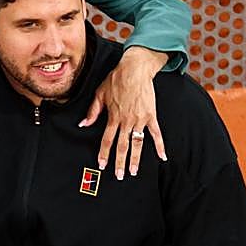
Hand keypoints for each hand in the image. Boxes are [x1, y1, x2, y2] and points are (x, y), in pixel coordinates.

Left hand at [80, 46, 168, 179]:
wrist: (135, 69)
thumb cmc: (116, 80)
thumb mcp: (100, 94)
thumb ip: (92, 112)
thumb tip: (83, 124)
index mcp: (113, 117)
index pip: (107, 140)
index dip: (104, 154)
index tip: (102, 165)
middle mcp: (126, 120)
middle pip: (122, 146)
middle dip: (120, 162)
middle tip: (119, 175)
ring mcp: (140, 119)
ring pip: (138, 143)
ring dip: (136, 159)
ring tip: (134, 171)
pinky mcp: (151, 115)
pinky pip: (156, 133)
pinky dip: (160, 145)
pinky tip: (162, 157)